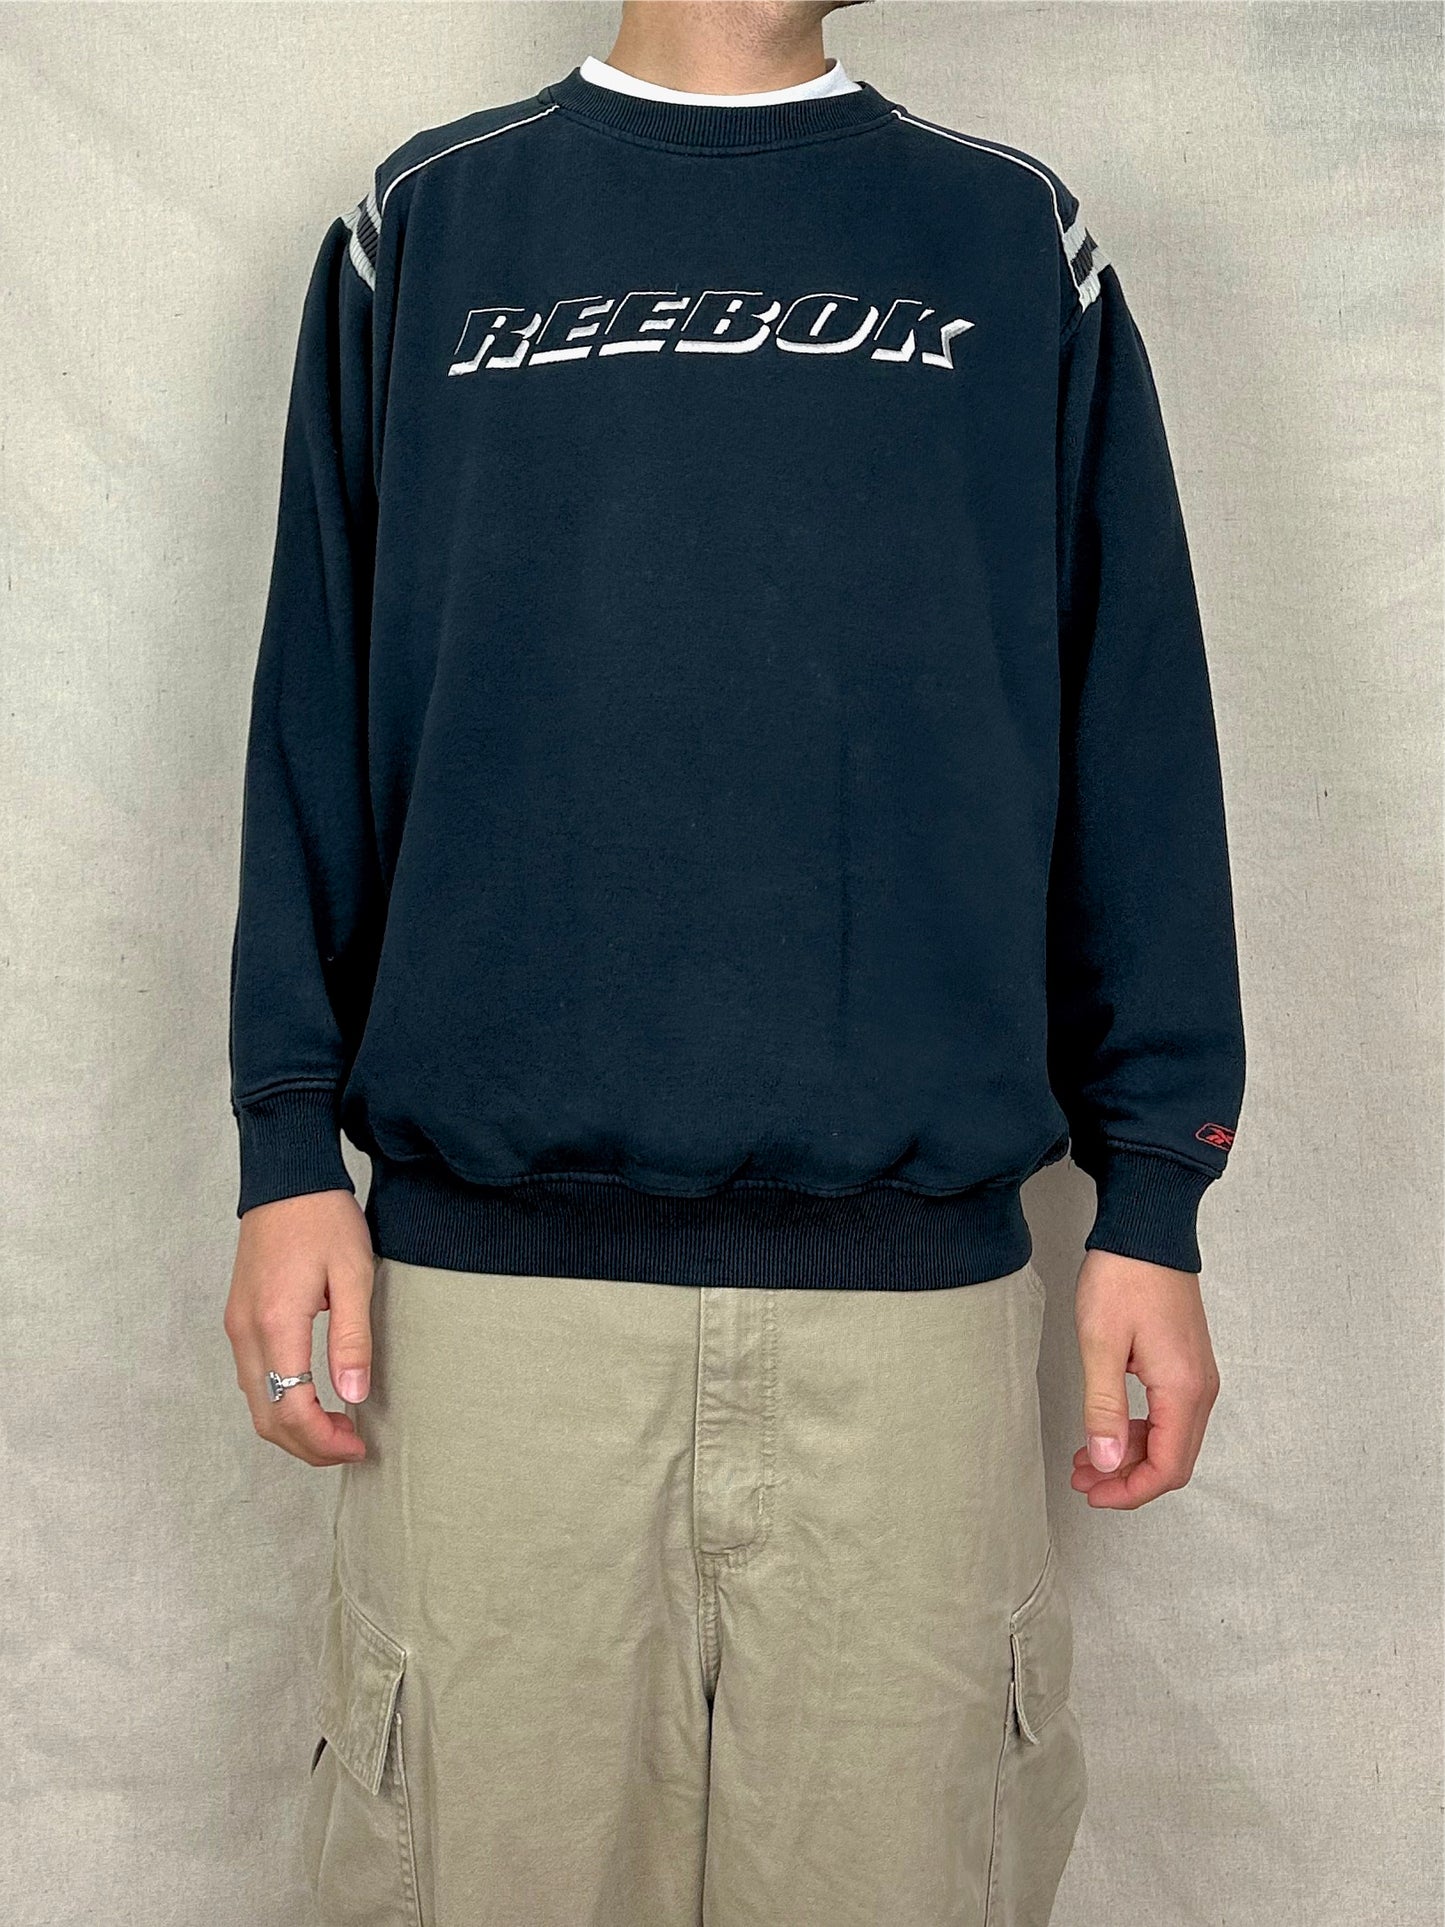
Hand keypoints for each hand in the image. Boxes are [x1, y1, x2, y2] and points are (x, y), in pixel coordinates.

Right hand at [224, 1189, 374, 1465]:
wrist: (287, 1178)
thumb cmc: (324, 1219)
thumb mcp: (354, 1274)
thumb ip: (353, 1338)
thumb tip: (354, 1395)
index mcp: (277, 1323)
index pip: (291, 1409)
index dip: (323, 1440)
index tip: (358, 1445)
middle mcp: (247, 1332)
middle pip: (267, 1417)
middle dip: (308, 1445)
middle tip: (351, 1446)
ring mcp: (237, 1326)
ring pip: (256, 1402)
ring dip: (294, 1427)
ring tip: (338, 1427)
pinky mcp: (239, 1319)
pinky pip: (253, 1379)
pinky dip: (280, 1402)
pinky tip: (314, 1398)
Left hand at [1070, 1248, 1219, 1508]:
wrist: (1147, 1229)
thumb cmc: (1123, 1277)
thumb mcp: (1100, 1345)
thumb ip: (1103, 1408)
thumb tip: (1106, 1461)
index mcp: (1183, 1390)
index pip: (1167, 1468)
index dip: (1130, 1492)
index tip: (1093, 1493)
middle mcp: (1200, 1389)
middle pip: (1172, 1460)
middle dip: (1126, 1478)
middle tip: (1082, 1478)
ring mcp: (1197, 1376)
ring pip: (1170, 1439)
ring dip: (1129, 1455)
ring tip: (1085, 1456)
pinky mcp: (1186, 1364)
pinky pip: (1169, 1415)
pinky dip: (1138, 1431)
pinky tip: (1106, 1427)